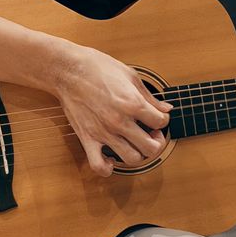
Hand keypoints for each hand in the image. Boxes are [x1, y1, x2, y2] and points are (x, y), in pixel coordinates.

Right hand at [54, 42, 172, 176]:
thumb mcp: (131, 75)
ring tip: (134, 144)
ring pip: (131, 159)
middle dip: (156, 142)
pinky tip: (111, 160)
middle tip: (151, 134)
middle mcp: (120, 121)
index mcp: (133, 103)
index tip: (157, 117)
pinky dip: (107, 168)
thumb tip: (167, 108)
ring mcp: (104, 132)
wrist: (69, 70)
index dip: (163, 120)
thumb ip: (150, 96)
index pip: (161, 122)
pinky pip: (98, 165)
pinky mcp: (87, 138)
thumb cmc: (98, 68)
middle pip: (151, 147)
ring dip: (137, 154)